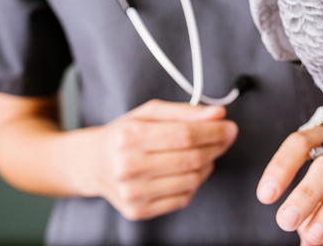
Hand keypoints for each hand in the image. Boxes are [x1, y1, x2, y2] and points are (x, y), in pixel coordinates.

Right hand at [85, 100, 237, 220]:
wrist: (93, 163)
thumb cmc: (125, 134)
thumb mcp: (150, 112)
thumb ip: (185, 111)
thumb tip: (218, 113)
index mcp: (129, 136)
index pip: (185, 135)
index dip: (214, 131)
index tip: (229, 126)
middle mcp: (128, 166)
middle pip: (191, 158)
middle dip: (217, 146)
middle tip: (226, 137)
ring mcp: (132, 193)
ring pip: (191, 180)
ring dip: (208, 164)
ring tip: (207, 153)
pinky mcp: (138, 211)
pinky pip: (183, 198)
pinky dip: (195, 182)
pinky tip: (191, 170)